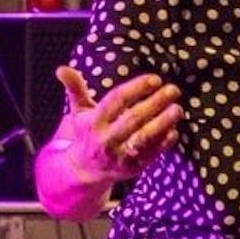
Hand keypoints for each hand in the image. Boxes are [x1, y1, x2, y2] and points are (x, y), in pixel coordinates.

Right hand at [54, 67, 182, 183]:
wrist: (83, 170)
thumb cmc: (86, 132)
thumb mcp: (79, 111)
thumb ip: (75, 88)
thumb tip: (61, 69)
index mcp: (93, 122)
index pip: (116, 101)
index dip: (136, 88)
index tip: (155, 78)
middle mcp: (106, 139)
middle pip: (132, 119)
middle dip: (154, 103)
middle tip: (173, 89)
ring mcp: (119, 156)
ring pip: (143, 138)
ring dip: (163, 123)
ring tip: (178, 109)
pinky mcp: (132, 168)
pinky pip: (151, 155)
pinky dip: (164, 143)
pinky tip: (175, 129)